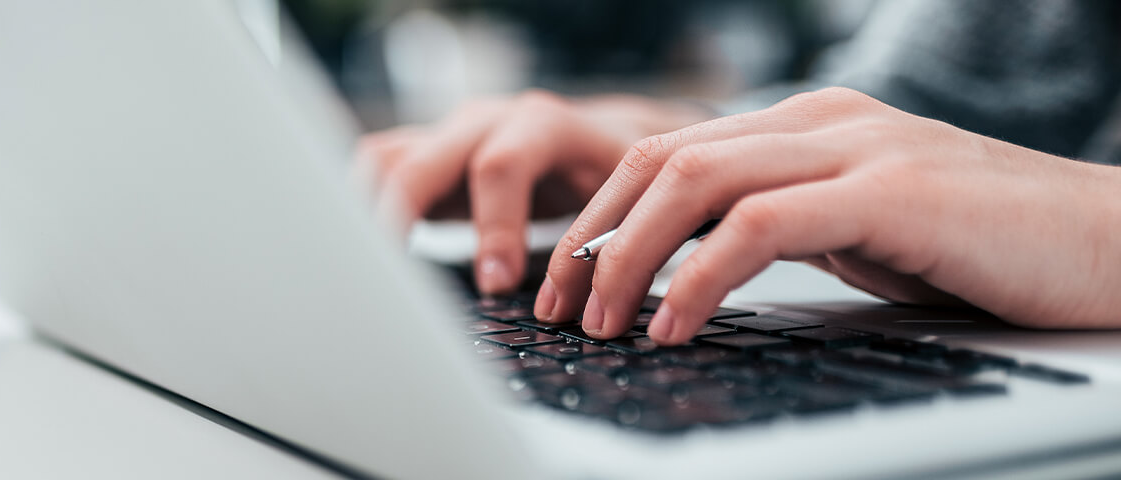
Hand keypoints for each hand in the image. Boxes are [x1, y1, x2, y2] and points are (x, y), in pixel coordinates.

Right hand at [355, 90, 708, 293]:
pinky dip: (363, 210)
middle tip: (399, 287)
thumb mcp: (623, 201)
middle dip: (403, 222)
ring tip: (369, 275)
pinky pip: (378, 172)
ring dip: (369, 214)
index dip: (493, 226)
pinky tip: (365, 258)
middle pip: (421, 161)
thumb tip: (570, 305)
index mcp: (544, 125)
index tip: (496, 285)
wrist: (599, 141)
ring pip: (384, 161)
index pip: (501, 165)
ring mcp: (450, 135)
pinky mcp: (426, 155)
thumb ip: (597, 241)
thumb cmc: (616, 178)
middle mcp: (487, 122)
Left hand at [535, 87, 1120, 344]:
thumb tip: (693, 273)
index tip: (567, 277)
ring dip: (630, 254)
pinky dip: (701, 274)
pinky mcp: (891, 192)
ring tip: (601, 320)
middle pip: (663, 159)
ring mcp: (856, 148)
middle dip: (596, 234)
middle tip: (559, 304)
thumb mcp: (857, 232)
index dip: (603, 213)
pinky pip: (762, 224)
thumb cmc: (982, 248)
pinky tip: (674, 322)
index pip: (668, 151)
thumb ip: (783, 230)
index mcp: (805, 126)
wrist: (1108, 245)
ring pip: (697, 181)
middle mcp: (821, 123)